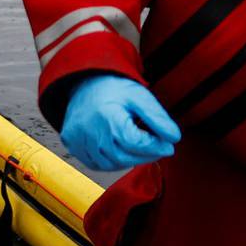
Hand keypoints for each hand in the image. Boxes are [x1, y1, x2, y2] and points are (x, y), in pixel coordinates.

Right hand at [60, 74, 180, 171]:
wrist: (83, 82)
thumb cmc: (114, 89)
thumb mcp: (140, 96)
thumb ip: (158, 117)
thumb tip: (174, 139)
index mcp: (107, 117)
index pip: (135, 143)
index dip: (155, 147)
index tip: (169, 145)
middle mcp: (89, 131)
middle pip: (124, 157)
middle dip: (146, 155)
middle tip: (158, 148)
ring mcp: (77, 139)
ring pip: (110, 164)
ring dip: (129, 160)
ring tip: (139, 147)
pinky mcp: (71, 143)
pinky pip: (95, 163)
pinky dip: (111, 161)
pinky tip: (120, 149)